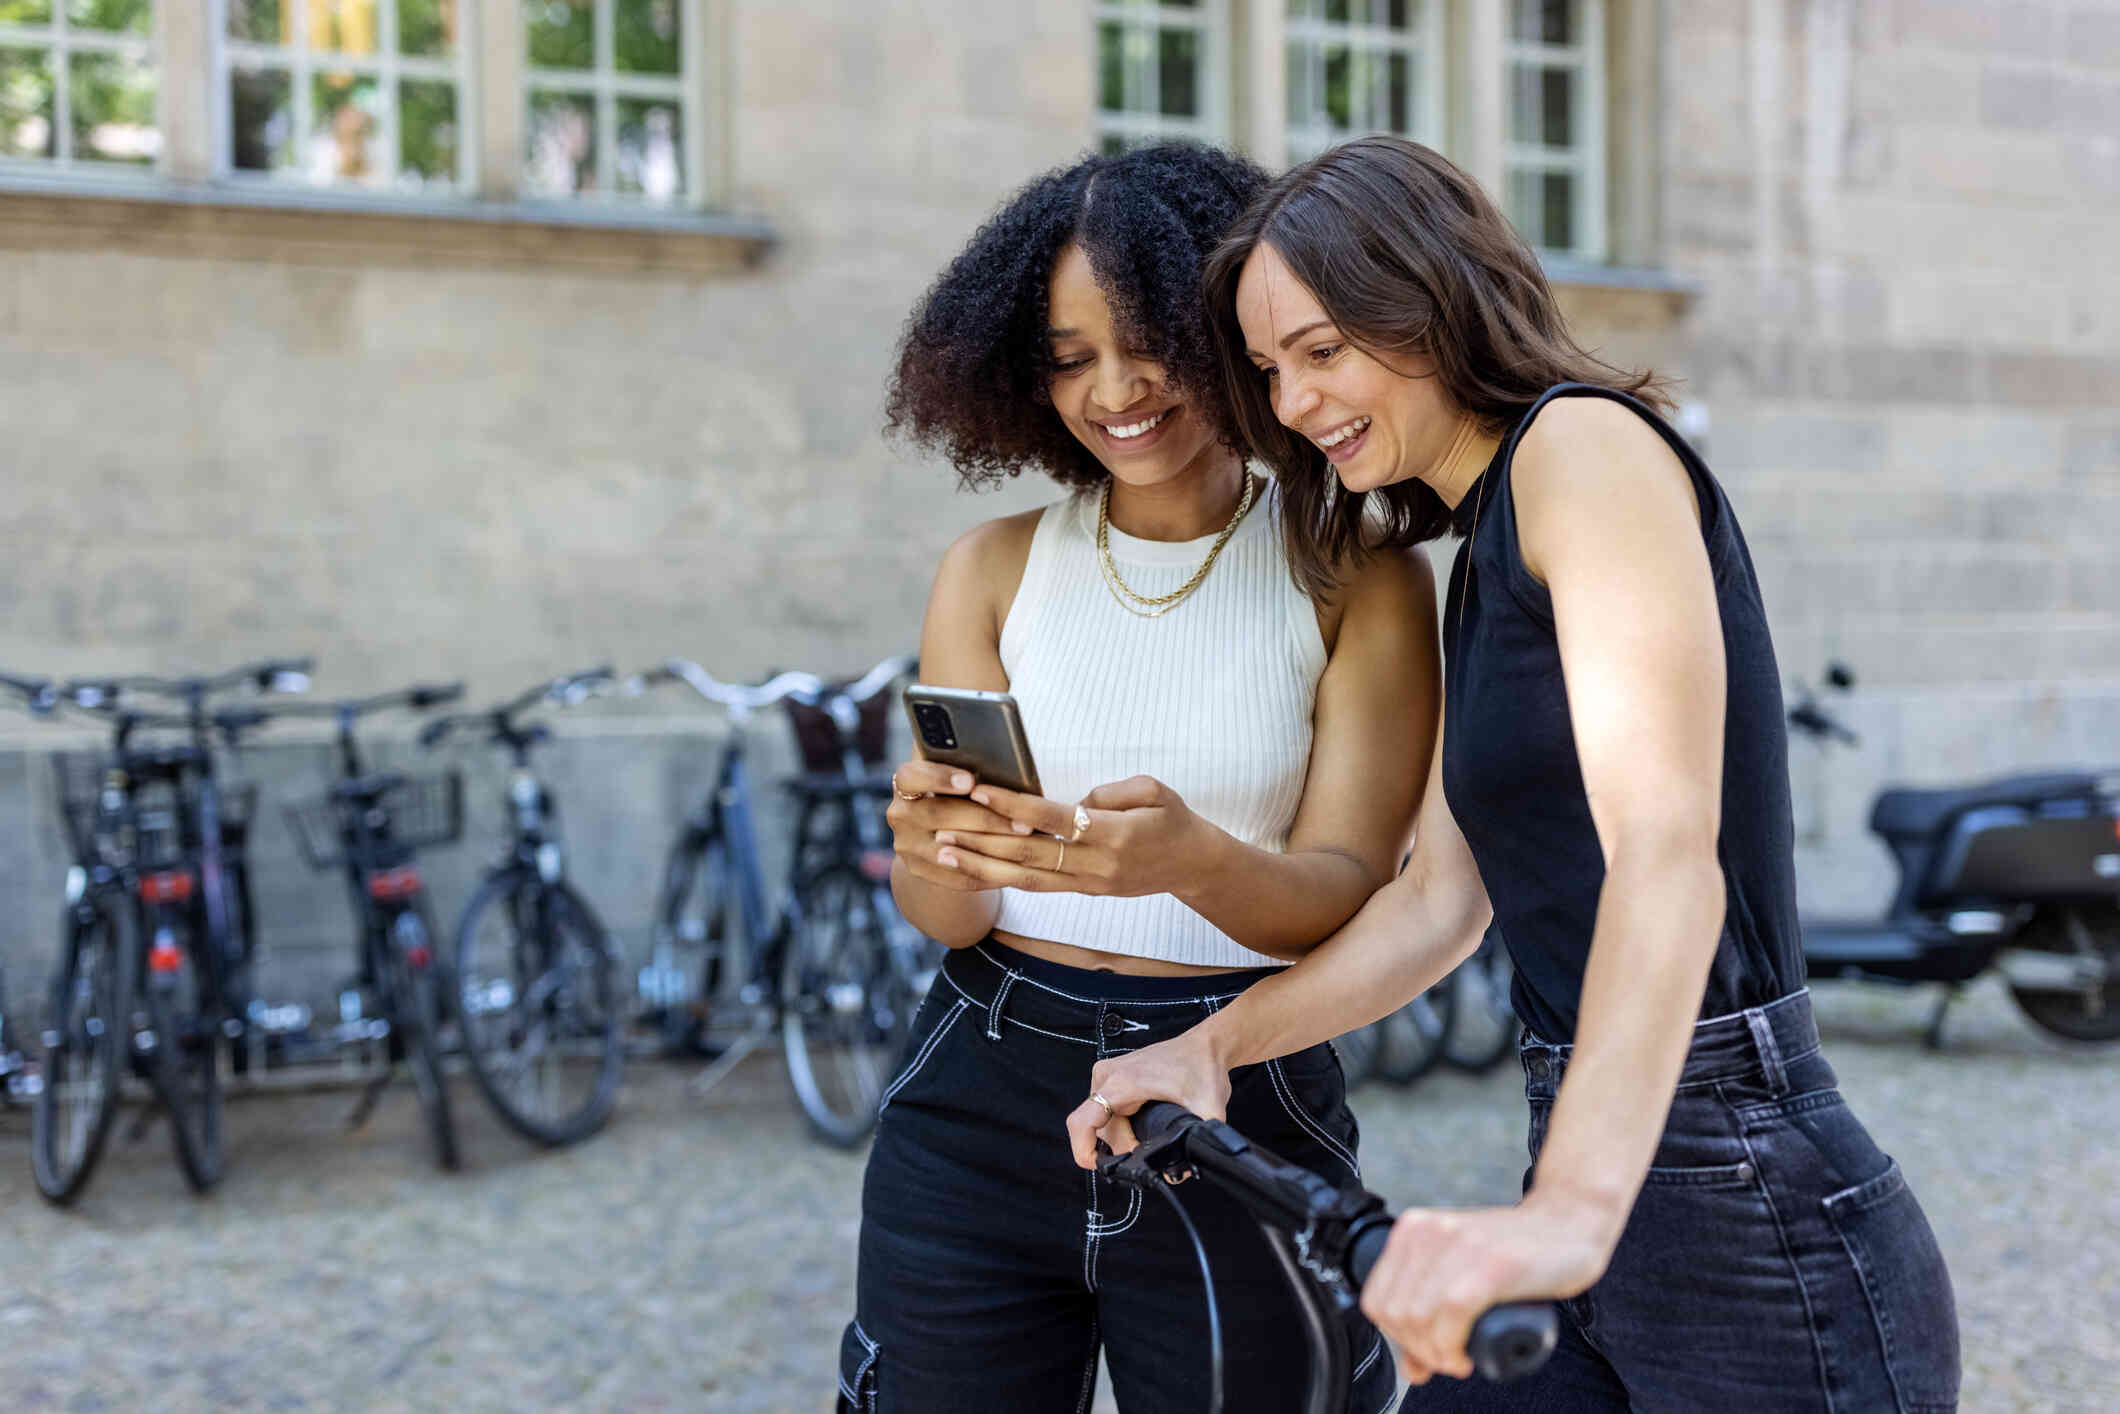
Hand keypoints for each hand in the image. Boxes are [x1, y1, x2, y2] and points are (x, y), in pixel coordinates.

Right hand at [886, 757, 1034, 893]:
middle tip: (1022, 822)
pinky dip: (988, 872)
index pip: (911, 777)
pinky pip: (956, 876)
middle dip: (984, 818)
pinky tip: (1015, 866)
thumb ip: (965, 760)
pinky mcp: (919, 870)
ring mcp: (907, 845)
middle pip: (937, 815)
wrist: (933, 827)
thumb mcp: (955, 769)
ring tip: (1024, 845)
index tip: (969, 781)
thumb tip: (999, 752)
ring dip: (991, 849)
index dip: (939, 778)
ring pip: (949, 850)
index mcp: (906, 782)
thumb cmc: (957, 788)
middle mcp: (900, 813)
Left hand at [938, 775, 1211, 898]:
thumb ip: (1108, 792)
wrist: (1194, 866)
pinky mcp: (1083, 892)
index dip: (1015, 807)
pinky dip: (1002, 878)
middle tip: (942, 830)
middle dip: (982, 842)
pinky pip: (1036, 887)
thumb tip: (1068, 803)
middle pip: (1030, 855)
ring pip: (1026, 879)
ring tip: (944, 854)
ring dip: (981, 867)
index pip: (1053, 820)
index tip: (980, 792)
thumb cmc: (1172, 819)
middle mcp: (1096, 866)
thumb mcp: (1152, 790)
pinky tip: (974, 869)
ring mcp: (1088, 884)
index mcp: (1113, 835)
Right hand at [1063, 1026, 1231, 1168]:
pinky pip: (1104, 1111)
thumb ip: (1194, 1145)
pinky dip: (1120, 1126)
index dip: (1084, 1151)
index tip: (1103, 1167)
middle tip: (1152, 1149)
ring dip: (1122, 1136)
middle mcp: (1108, 1076)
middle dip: (1122, 1148)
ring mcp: (1107, 1075)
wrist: (1205, 1046)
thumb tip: (1177, 1174)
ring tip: (1151, 1133)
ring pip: (1101, 1123)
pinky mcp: (1111, 1078)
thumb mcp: (1206, 1112)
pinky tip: (1142, 1127)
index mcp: (1123, 1083)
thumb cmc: (1202, 1068)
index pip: (1082, 1122)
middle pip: (1099, 1130)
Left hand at [1359, 1191, 1613, 1384]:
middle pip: (1395, 1315)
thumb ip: (1430, 1313)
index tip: (1426, 1350)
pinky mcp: (1489, 1265)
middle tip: (1448, 1358)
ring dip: (1437, 1355)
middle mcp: (1429, 1232)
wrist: (1568, 1224)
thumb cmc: (1515, 1255)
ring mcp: (1459, 1246)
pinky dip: (1452, 1349)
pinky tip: (1467, 1357)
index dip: (1397, 1337)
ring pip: (1418, 1320)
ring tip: (1459, 1358)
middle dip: (1418, 1350)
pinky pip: (1450, 1317)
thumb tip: (1411, 1370)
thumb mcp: (1462, 1274)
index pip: (1376, 1300)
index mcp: (1413, 1229)